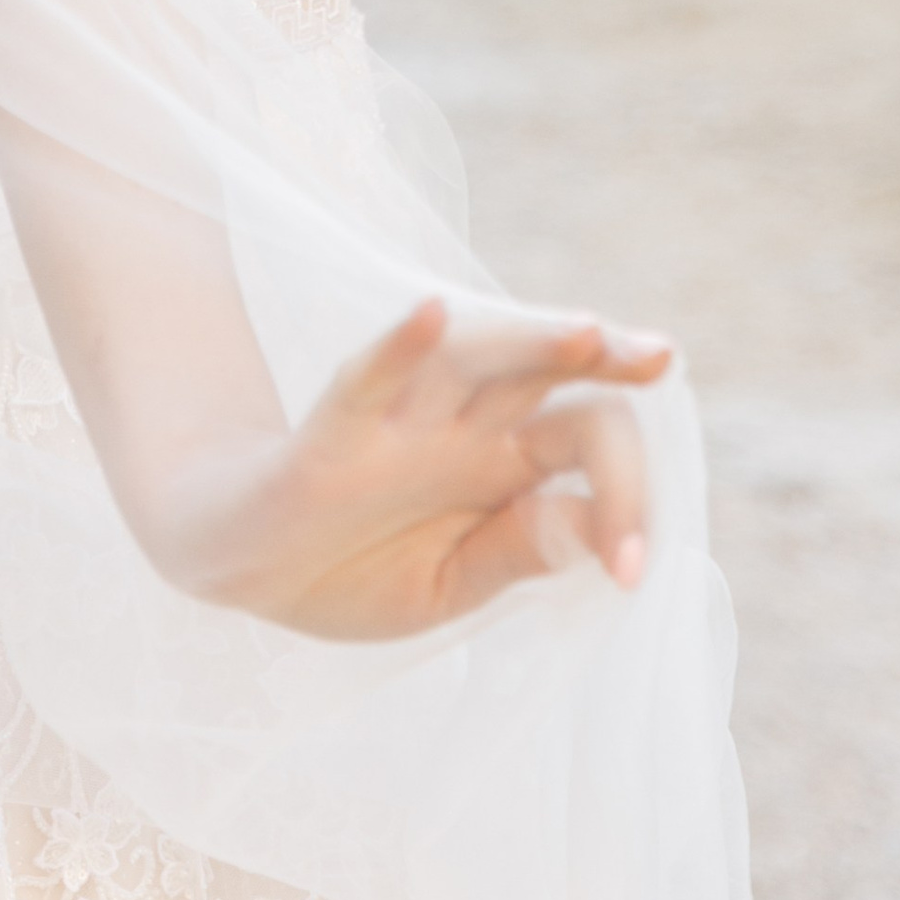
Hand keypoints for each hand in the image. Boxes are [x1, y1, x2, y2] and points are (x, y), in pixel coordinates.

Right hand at [147, 300, 673, 641]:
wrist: (239, 568)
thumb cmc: (352, 569)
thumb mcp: (449, 585)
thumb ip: (517, 551)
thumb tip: (601, 535)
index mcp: (504, 464)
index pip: (588, 442)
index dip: (627, 496)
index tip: (631, 570)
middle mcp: (462, 425)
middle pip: (547, 377)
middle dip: (606, 362)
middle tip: (661, 358)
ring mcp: (399, 421)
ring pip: (473, 358)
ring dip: (527, 339)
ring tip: (584, 330)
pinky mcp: (332, 434)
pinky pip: (367, 377)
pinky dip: (399, 346)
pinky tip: (430, 314)